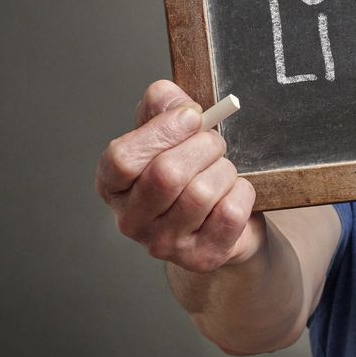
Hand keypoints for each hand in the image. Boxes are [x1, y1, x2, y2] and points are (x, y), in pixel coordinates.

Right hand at [96, 80, 262, 272]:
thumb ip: (163, 105)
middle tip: (215, 142)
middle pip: (167, 175)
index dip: (162, 131)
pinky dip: (242, 193)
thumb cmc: (192, 170)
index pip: (122, 158)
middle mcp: (131, 220)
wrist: (223, 221)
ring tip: (222, 170)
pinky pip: (230, 213)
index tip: (193, 115)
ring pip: (202, 193)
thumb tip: (171, 98)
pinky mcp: (200, 258)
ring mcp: (163, 245)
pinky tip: (234, 193)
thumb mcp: (170, 131)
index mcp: (114, 185)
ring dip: (224, 170)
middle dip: (204, 147)